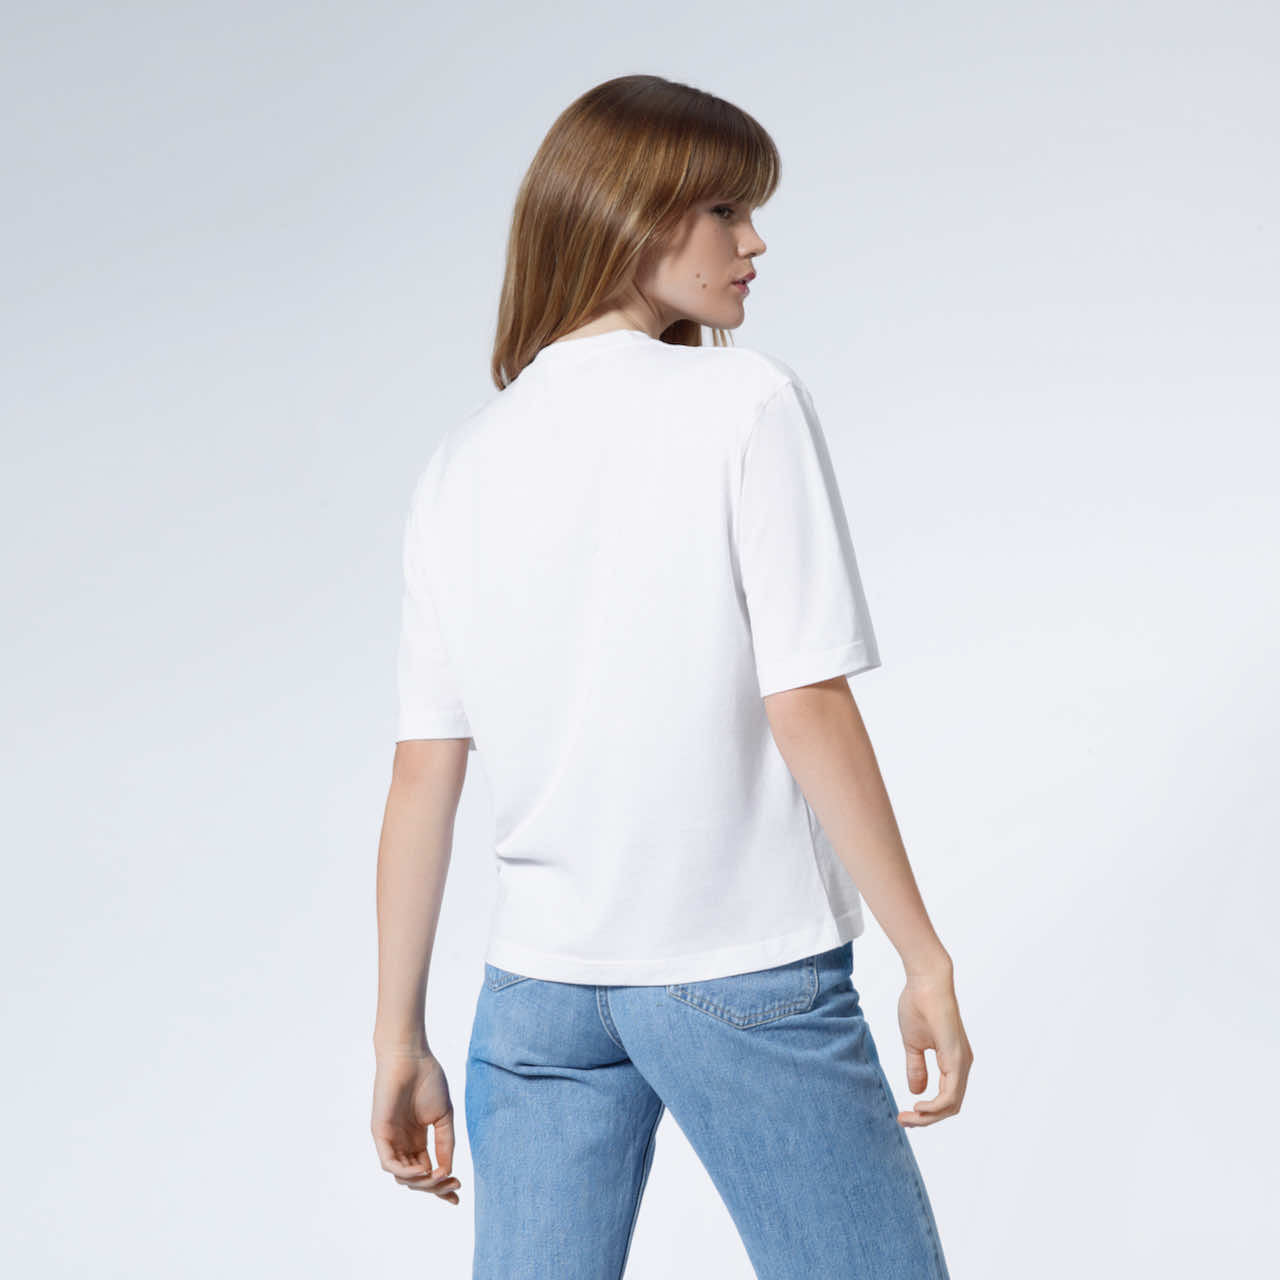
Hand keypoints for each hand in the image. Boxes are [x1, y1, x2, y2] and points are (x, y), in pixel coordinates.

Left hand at [371, 1049, 462, 1203]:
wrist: (411, 1057)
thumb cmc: (428, 1080)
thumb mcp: (443, 1117)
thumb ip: (445, 1144)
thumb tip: (447, 1172)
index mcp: (418, 1139)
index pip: (428, 1172)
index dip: (441, 1187)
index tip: (458, 1196)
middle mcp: (403, 1144)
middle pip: (417, 1179)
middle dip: (436, 1188)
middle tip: (454, 1185)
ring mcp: (391, 1140)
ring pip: (403, 1177)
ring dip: (423, 1183)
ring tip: (440, 1178)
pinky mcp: (380, 1134)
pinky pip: (389, 1163)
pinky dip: (406, 1172)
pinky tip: (423, 1171)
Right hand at [894, 968, 973, 1127]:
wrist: (925, 981)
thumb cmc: (919, 1005)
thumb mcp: (913, 1043)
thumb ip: (917, 1067)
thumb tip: (917, 1091)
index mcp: (953, 1062)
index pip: (945, 1098)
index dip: (926, 1112)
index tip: (904, 1114)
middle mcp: (962, 1065)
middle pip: (950, 1107)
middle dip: (926, 1120)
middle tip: (904, 1121)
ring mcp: (962, 1062)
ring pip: (952, 1104)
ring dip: (929, 1117)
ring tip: (908, 1118)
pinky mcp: (957, 1057)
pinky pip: (951, 1093)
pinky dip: (936, 1106)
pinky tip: (920, 1107)